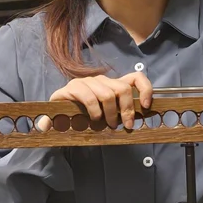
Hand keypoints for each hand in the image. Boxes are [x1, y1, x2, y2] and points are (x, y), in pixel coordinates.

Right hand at [38, 72, 153, 130]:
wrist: (56, 117)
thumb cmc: (84, 117)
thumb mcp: (107, 116)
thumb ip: (122, 113)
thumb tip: (142, 116)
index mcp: (112, 85)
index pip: (136, 77)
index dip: (145, 89)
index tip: (146, 106)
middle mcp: (101, 80)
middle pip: (122, 88)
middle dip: (127, 109)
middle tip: (125, 125)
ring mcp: (86, 82)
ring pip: (107, 94)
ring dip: (111, 114)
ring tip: (108, 125)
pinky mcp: (72, 88)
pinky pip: (89, 97)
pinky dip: (95, 111)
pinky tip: (94, 119)